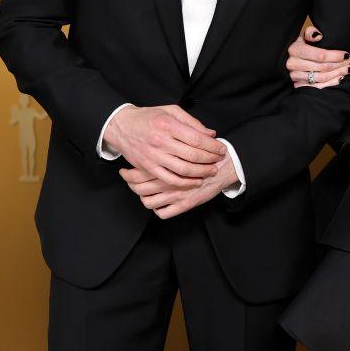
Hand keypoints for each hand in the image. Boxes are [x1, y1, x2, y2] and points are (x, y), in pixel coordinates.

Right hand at [105, 104, 227, 185]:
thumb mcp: (170, 111)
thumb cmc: (148, 118)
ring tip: (211, 171)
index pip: (197, 139)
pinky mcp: (149, 168)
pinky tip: (195, 181)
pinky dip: (186, 183)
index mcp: (168, 124)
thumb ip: (192, 122)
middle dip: (210, 159)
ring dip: (201, 172)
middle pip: (193, 155)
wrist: (122, 126)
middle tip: (219, 160)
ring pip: (183, 169)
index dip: (212, 146)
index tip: (221, 149)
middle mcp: (161, 141)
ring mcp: (154, 156)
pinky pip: (170, 179)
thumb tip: (211, 134)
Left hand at [118, 152, 238, 218]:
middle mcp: (167, 179)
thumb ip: (166, 142)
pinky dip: (159, 210)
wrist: (225, 167)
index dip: (127, 175)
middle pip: (138, 189)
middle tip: (132, 183)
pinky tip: (160, 203)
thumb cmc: (203, 153)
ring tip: (145, 194)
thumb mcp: (185, 138)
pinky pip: (163, 213)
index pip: (136, 174)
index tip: (125, 173)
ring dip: (145, 199)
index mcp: (164, 164)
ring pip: (148, 202)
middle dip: (132, 187)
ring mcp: (175, 194)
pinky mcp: (184, 204)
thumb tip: (151, 142)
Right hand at [285, 23, 349, 87]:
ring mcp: (295, 76)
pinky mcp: (299, 85)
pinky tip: (341, 78)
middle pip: (322, 67)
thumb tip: (318, 36)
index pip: (320, 55)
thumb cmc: (301, 46)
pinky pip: (318, 87)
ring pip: (322, 78)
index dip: (335, 56)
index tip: (346, 54)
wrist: (288, 58)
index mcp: (295, 50)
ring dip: (338, 74)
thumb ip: (310, 32)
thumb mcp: (303, 36)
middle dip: (340, 65)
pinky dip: (332, 82)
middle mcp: (293, 64)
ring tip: (349, 69)